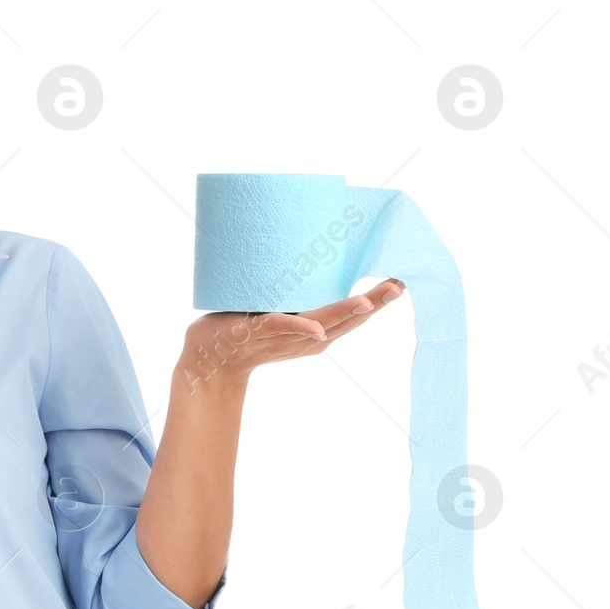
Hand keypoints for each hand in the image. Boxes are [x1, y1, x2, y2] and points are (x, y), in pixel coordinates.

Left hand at [179, 278, 406, 389]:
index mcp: (314, 334)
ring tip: (371, 301)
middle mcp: (305, 340)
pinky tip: (317, 329)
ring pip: (319, 325)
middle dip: (375, 303)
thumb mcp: (280, 309)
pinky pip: (278, 328)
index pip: (352, 318)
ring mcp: (281, 338)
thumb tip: (313, 249)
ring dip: (344, 313)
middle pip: (345, 322)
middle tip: (400, 284)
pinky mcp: (254, 332)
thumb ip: (297, 290)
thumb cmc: (244, 329)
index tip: (401, 282)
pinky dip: (298, 328)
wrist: (208, 358)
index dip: (378, 302)